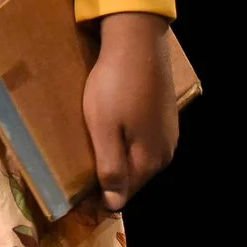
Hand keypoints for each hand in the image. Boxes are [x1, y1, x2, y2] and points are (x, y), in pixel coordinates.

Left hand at [84, 11, 179, 210]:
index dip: (101, 196)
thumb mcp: (104, 128)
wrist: (138, 42)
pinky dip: (129, 141)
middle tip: (82, 171)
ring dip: (120, 159)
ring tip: (96, 150)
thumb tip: (115, 204)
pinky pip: (145, 140)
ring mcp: (169, 133)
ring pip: (140, 158)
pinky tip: (115, 129)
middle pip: (134, 177)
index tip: (77, 192)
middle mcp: (165, 153)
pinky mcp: (166, 116)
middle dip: (112, 178)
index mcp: (149, 160)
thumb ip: (111, 166)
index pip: (125, 193)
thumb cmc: (114, 85)